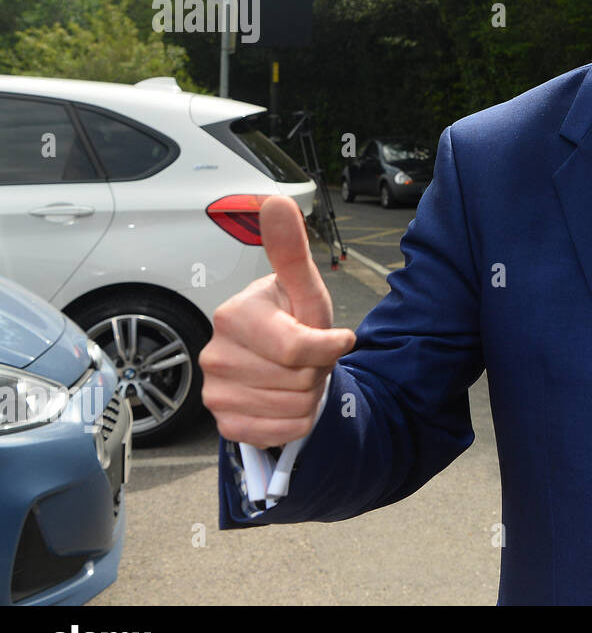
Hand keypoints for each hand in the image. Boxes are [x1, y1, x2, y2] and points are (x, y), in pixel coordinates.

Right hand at [200, 196, 355, 447]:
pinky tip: (286, 400)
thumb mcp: (304, 288)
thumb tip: (276, 200)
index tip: (337, 337)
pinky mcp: (224, 424)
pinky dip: (296, 421)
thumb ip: (291, 250)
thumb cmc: (295, 320)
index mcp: (234, 315)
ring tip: (297, 376)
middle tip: (307, 358)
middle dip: (317, 371)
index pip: (296, 347)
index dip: (328, 347)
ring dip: (309, 395)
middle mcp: (215, 354)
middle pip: (298, 380)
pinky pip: (281, 432)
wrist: (287, 365)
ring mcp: (214, 392)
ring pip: (293, 407)